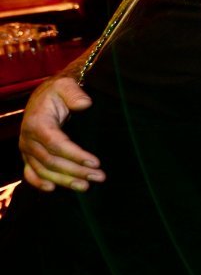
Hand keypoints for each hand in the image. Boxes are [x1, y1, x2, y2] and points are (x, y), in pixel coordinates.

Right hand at [19, 75, 102, 191]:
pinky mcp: (28, 155)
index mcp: (37, 123)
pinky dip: (39, 182)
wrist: (44, 97)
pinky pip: (30, 173)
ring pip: (44, 170)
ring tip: (86, 187)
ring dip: (65, 180)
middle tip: (99, 177)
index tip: (95, 162)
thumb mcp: (65, 85)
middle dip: (76, 171)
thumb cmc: (58, 92)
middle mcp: (28, 139)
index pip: (56, 144)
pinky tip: (52, 189)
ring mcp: (27, 149)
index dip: (75, 155)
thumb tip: (85, 104)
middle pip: (52, 161)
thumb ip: (74, 93)